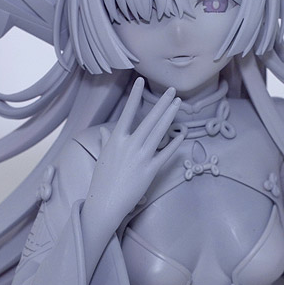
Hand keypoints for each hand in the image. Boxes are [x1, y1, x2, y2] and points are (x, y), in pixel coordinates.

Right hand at [85, 77, 183, 229]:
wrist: (105, 203)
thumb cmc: (102, 181)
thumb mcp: (102, 158)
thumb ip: (105, 142)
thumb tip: (104, 131)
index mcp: (116, 140)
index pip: (127, 112)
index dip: (135, 96)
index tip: (140, 81)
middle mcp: (130, 145)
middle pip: (149, 120)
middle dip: (162, 103)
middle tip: (172, 90)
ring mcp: (142, 157)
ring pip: (159, 132)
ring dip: (170, 116)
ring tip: (178, 104)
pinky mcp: (151, 170)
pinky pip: (165, 153)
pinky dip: (174, 143)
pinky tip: (182, 133)